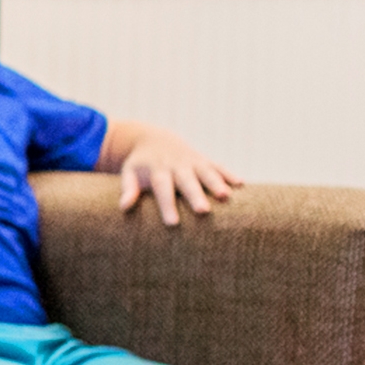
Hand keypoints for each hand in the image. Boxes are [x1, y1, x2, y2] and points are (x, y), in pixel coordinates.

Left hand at [114, 123, 242, 226]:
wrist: (155, 140)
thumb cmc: (141, 165)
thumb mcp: (129, 173)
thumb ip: (128, 188)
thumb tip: (123, 206)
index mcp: (157, 171)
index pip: (162, 188)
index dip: (167, 205)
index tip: (173, 223)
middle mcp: (177, 165)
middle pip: (187, 181)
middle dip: (195, 196)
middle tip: (203, 212)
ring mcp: (192, 162)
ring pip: (206, 172)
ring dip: (217, 183)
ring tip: (226, 196)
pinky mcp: (204, 160)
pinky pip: (218, 166)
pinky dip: (229, 174)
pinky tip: (241, 184)